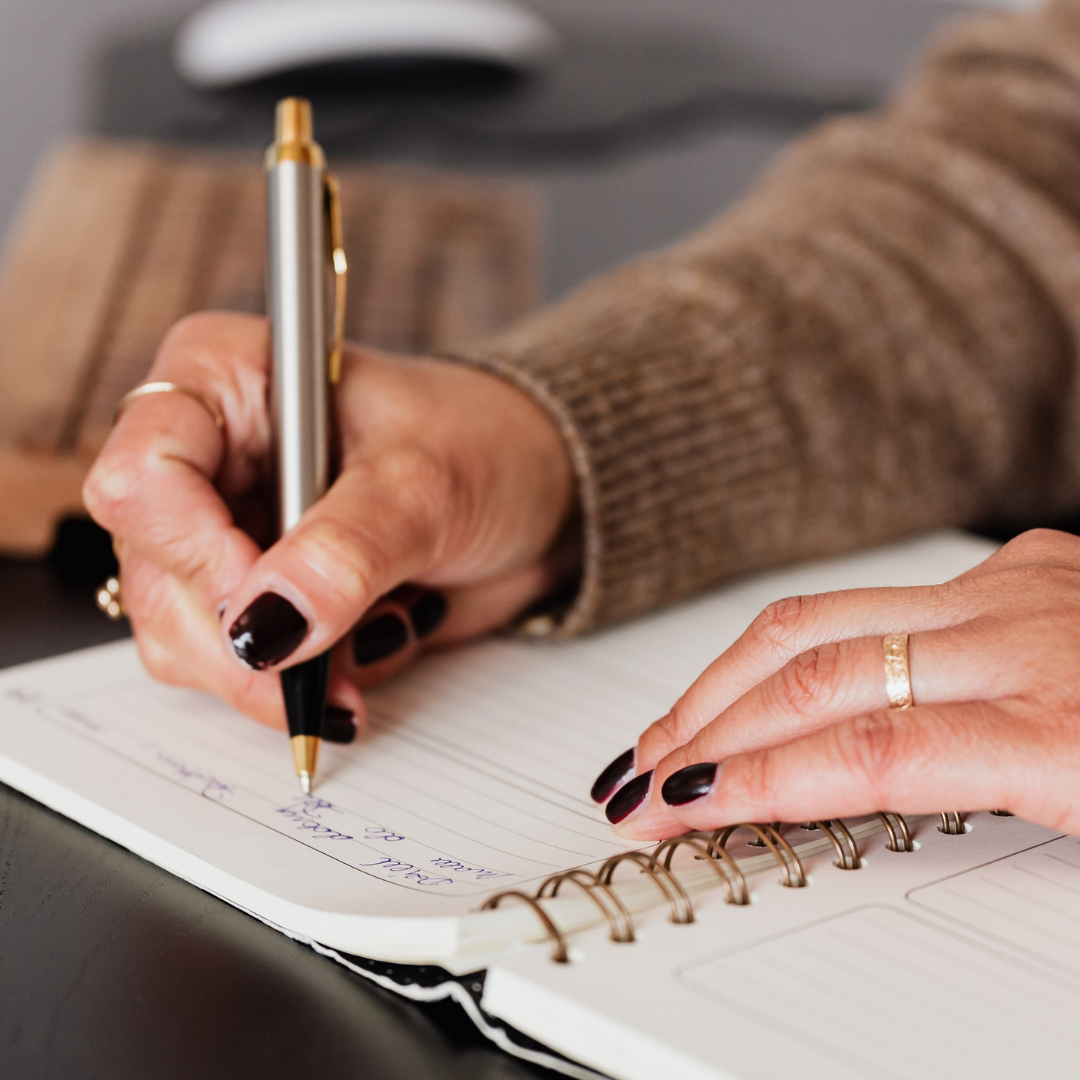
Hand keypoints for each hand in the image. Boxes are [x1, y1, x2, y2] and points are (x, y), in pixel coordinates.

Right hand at [84, 312, 576, 730]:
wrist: (538, 492)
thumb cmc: (487, 445)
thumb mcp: (425, 485)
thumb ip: (345, 553)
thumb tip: (266, 628)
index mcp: (227, 380)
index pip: (143, 473)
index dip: (194, 553)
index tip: (272, 606)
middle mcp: (211, 456)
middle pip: (155, 573)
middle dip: (241, 641)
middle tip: (320, 666)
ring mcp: (229, 531)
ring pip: (184, 636)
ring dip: (275, 673)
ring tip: (369, 644)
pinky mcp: (262, 594)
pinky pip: (239, 668)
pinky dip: (302, 682)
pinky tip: (368, 648)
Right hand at [592, 529, 1079, 838]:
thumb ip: (994, 814)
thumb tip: (861, 818)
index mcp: (1071, 726)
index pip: (867, 753)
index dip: (755, 782)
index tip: (682, 811)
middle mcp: (1028, 634)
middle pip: (818, 675)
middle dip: (706, 730)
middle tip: (638, 778)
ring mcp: (1013, 587)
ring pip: (820, 619)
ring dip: (724, 680)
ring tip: (667, 730)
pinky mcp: (1011, 566)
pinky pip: (868, 597)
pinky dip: (789, 645)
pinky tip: (751, 679)